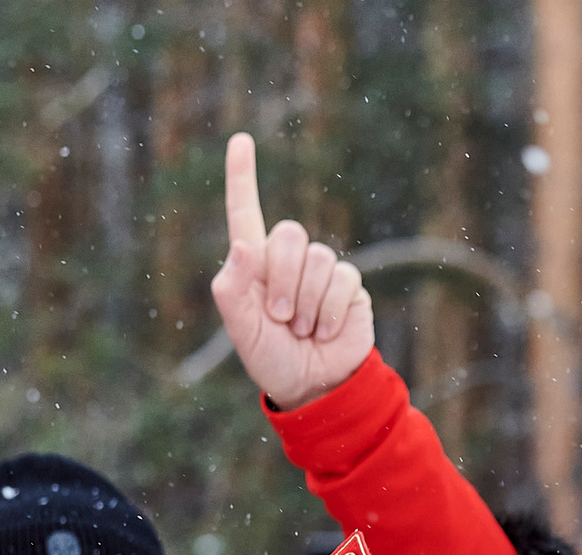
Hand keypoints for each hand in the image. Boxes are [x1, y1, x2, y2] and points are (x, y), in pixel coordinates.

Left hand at [210, 133, 374, 410]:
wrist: (313, 386)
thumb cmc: (270, 359)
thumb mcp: (242, 331)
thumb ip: (232, 290)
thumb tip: (242, 245)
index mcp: (254, 266)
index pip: (246, 214)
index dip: (242, 178)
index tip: (240, 140)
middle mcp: (288, 261)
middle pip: (289, 235)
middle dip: (282, 280)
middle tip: (281, 319)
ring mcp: (321, 270)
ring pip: (317, 259)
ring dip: (306, 303)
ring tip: (302, 330)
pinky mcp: (349, 284)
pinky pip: (341, 280)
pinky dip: (328, 312)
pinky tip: (324, 332)